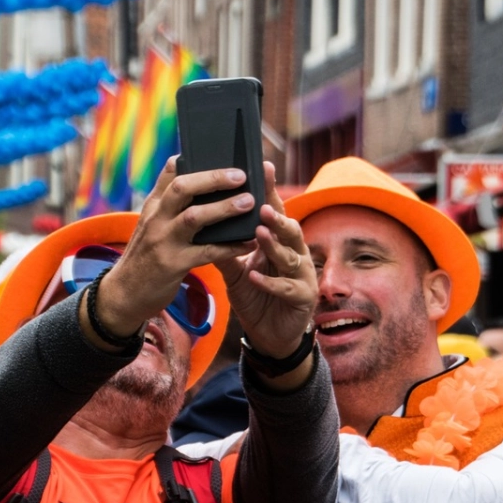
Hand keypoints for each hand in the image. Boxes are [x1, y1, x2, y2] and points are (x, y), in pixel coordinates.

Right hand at [88, 158, 256, 345]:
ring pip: (195, 217)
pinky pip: (207, 252)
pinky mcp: (173, 264)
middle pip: (183, 188)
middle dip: (214, 179)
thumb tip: (191, 181)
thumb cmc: (144, 258)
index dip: (192, 159)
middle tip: (241, 175)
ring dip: (224, 208)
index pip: (170, 173)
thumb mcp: (149, 226)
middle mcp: (156, 219)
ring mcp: (163, 241)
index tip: (217, 150)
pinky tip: (248, 243)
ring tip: (249, 203)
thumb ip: (167, 206)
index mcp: (153, 206)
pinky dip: (230, 246)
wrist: (123, 294)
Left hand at [216, 162, 315, 360]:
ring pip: (291, 256)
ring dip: (274, 245)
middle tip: (261, 204)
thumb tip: (200, 221)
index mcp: (278, 242)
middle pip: (288, 229)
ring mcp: (302, 275)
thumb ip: (223, 248)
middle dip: (276, 217)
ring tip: (259, 233)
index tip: (262, 168)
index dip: (270, 191)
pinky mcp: (302, 298)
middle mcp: (295, 253)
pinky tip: (255, 276)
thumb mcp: (234, 271)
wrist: (268, 335)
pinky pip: (286, 288)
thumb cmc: (254, 296)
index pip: (274, 211)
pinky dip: (270, 282)